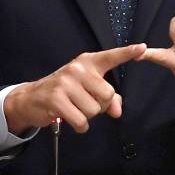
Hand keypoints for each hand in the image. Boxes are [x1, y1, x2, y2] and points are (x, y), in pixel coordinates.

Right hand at [5, 43, 145, 133]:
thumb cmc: (64, 92)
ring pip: (94, 110)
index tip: (143, 48)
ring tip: (74, 109)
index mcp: (87, 63)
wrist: (31, 98)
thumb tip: (117, 111)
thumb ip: (108, 98)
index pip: (111, 57)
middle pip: (107, 95)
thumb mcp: (86, 89)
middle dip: (100, 105)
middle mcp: (77, 69)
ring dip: (87, 116)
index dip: (128, 53)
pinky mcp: (56, 99)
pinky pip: (81, 121)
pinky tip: (70, 119)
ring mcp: (66, 83)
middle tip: (84, 102)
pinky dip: (80, 126)